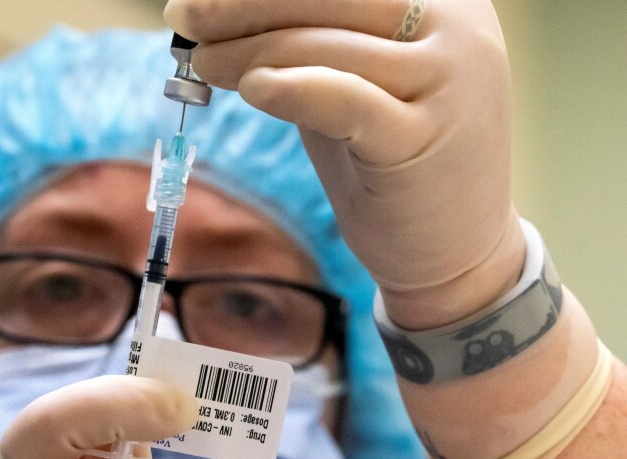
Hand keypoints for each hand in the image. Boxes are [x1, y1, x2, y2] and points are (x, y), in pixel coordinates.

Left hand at [165, 0, 524, 326]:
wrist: (455, 251)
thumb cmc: (393, 160)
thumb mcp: (356, 84)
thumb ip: (312, 46)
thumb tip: (223, 15)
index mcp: (443, 1)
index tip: (207, 0)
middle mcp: (458, 27)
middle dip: (244, 3)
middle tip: (184, 14)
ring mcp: (451, 80)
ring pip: (323, 47)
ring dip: (248, 51)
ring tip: (202, 63)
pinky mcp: (426, 138)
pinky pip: (345, 100)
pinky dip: (292, 89)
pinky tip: (251, 88)